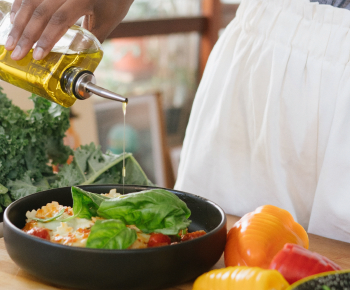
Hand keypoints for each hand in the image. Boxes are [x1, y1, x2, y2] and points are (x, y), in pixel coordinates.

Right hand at [5, 0, 132, 60]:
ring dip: (18, 22)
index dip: (46, 39)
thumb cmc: (115, 1)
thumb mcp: (107, 22)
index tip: (37, 56)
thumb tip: (77, 59)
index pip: (59, 20)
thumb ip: (91, 39)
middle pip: (40, 11)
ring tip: (11, 41)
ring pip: (30, 0)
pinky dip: (20, 6)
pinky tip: (14, 21)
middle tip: (17, 53)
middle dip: (26, 34)